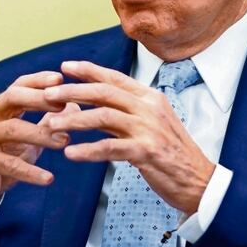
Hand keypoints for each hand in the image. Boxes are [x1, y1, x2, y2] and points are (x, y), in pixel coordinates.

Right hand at [0, 71, 79, 223]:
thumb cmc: (0, 159)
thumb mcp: (26, 140)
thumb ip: (46, 123)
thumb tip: (74, 106)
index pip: (17, 86)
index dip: (38, 80)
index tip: (60, 78)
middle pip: (12, 98)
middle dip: (39, 98)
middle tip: (64, 103)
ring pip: (12, 129)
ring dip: (41, 134)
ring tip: (65, 141)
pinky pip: (7, 164)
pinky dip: (30, 172)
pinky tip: (48, 178)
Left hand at [43, 60, 215, 214]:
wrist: (200, 181)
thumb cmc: (171, 154)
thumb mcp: (150, 126)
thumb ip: (122, 115)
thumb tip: (89, 108)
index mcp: (150, 97)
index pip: (114, 77)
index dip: (88, 70)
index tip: (64, 66)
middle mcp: (149, 108)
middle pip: (103, 92)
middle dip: (72, 91)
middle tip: (46, 94)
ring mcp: (149, 128)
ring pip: (103, 117)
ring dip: (73, 120)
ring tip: (50, 125)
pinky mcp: (147, 151)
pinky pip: (110, 147)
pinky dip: (87, 150)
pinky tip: (70, 153)